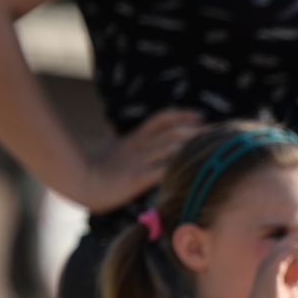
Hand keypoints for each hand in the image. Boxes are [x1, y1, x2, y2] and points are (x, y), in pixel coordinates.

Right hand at [79, 108, 202, 212]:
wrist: (80, 183)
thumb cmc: (93, 167)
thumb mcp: (106, 146)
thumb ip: (112, 136)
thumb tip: (111, 125)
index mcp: (135, 137)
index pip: (162, 118)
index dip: (182, 114)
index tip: (200, 114)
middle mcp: (140, 145)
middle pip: (173, 131)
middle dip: (196, 129)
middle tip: (217, 131)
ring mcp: (140, 160)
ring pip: (172, 147)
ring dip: (193, 146)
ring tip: (213, 147)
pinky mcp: (137, 177)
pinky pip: (163, 169)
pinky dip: (180, 167)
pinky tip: (195, 168)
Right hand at [245, 234, 297, 297]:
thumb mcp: (285, 292)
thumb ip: (290, 285)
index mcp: (269, 267)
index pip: (283, 249)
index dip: (297, 243)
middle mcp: (266, 262)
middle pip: (284, 243)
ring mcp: (267, 263)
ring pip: (285, 244)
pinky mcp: (271, 266)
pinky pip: (285, 251)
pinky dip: (297, 247)